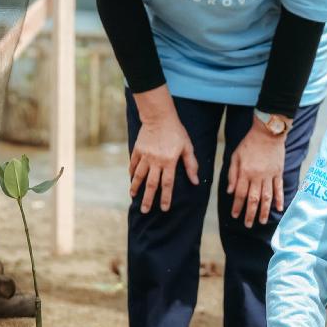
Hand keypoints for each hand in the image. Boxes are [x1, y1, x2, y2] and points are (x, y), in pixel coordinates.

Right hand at [130, 87, 198, 212]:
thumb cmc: (176, 132)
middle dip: (148, 199)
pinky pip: (133, 164)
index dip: (166, 198)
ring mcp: (145, 156)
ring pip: (139, 176)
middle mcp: (156, 161)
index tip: (164, 209)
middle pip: (151, 184)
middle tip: (145, 210)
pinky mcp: (137, 149)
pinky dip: (132, 172)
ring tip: (133, 197)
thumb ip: (191, 164)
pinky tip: (131, 179)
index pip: (167, 184)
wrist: (159, 116)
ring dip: (136, 187)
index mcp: (169, 162)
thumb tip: (195, 181)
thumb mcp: (187, 147)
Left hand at [227, 120, 285, 227]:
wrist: (268, 132)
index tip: (235, 216)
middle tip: (248, 225)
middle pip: (253, 199)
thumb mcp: (235, 156)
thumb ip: (232, 174)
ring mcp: (269, 175)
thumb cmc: (249, 143)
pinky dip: (279, 199)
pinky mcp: (278, 173)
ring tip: (262, 221)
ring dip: (264, 211)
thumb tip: (231, 191)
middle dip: (250, 214)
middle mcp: (257, 176)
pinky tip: (279, 209)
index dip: (237, 206)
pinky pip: (279, 189)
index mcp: (245, 172)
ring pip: (267, 197)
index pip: (240, 194)